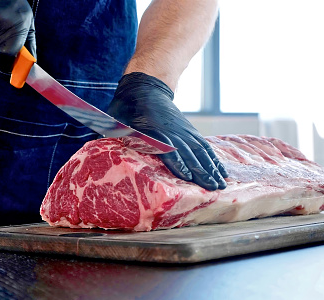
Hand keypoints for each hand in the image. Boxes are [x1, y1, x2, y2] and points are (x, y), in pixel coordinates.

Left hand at [107, 72, 227, 189]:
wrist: (146, 87)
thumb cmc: (126, 109)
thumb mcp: (116, 122)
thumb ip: (114, 137)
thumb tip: (101, 151)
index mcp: (153, 131)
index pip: (167, 148)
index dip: (177, 162)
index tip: (187, 177)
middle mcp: (173, 132)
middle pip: (189, 153)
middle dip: (201, 172)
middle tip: (212, 189)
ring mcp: (184, 132)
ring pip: (201, 152)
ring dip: (211, 169)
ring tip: (221, 185)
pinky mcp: (190, 132)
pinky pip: (205, 147)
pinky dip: (214, 159)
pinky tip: (221, 171)